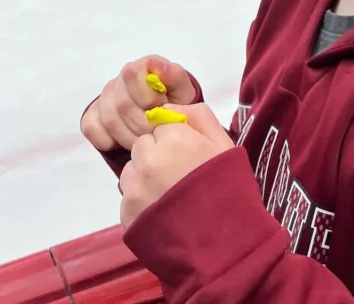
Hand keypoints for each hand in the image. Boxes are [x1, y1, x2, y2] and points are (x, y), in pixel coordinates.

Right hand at [81, 55, 195, 152]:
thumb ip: (173, 76)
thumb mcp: (182, 89)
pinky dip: (108, 140)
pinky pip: (91, 128)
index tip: (164, 108)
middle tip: (157, 133)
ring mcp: (104, 98)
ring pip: (109, 119)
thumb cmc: (175, 101)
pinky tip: (124, 142)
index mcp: (140, 68)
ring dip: (130, 136)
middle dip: (143, 124)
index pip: (132, 74)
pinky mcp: (93, 115)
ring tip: (146, 141)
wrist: (165, 118)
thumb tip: (156, 65)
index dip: (149, 97)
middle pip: (122, 104)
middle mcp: (119, 81)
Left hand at [119, 104, 233, 229]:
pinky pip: (129, 198)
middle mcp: (147, 160)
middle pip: (143, 147)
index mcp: (172, 138)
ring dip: (145, 178)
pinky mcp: (125, 216)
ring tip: (171, 197)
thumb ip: (199, 115)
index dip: (177, 140)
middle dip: (157, 156)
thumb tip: (170, 107)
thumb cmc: (228, 190)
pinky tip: (163, 213)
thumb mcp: (225, 144)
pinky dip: (141, 204)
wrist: (222, 245)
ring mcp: (133, 190)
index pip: (161, 126)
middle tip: (180, 177)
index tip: (190, 157)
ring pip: (132, 172)